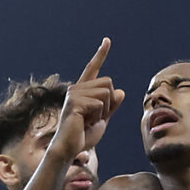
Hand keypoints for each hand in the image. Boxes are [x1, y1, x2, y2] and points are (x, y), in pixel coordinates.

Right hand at [61, 38, 123, 156]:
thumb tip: (120, 91)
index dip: (101, 54)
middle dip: (109, 104)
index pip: (93, 69)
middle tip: (94, 119)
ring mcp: (74, 94)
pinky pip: (100, 103)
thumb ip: (111, 106)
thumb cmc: (83, 136)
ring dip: (103, 111)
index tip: (107, 40)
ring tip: (88, 121)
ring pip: (107, 93)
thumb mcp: (102, 120)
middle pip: (109, 84)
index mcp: (83, 91)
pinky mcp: (75, 101)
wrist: (70, 148)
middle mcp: (77, 88)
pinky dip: (98, 116)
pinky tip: (84, 122)